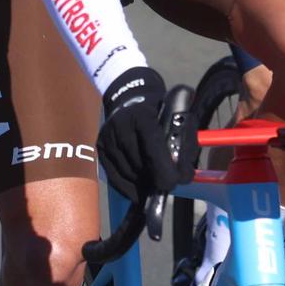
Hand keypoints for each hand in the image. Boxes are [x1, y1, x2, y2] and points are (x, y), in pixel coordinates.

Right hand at [95, 67, 195, 200]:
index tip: (174, 181)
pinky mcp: (100, 149)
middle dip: (156, 177)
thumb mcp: (178, 119)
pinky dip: (131, 187)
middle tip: (168, 180)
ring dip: (144, 182)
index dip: (165, 170)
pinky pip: (116, 180)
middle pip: (140, 167)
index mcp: (142, 116)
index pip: (153, 148)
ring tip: (154, 176)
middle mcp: (120, 127)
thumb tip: (183, 174)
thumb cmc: (160, 111)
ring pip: (129, 176)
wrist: (130, 98)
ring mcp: (107, 139)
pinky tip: (141, 184)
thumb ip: (184, 144)